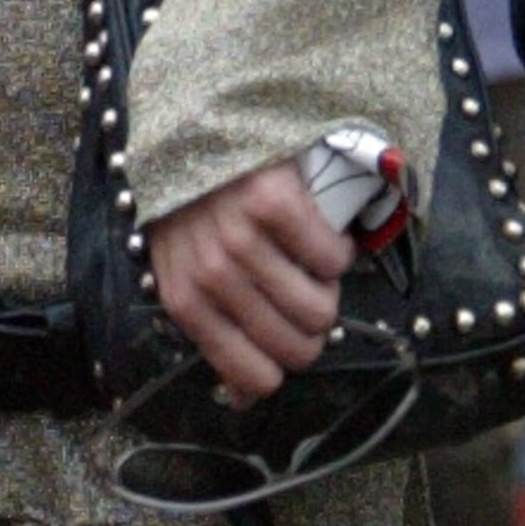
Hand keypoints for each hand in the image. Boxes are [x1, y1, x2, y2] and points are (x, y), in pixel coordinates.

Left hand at [148, 161, 352, 404]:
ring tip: (315, 267)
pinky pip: (332, 258)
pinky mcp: (274, 200)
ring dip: (328, 291)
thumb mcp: (184, 270)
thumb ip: (214, 331)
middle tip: (309, 298)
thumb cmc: (194, 205)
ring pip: (318, 308)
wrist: (195, 125)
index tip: (291, 340)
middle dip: (313, 331)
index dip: (284, 367)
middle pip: (295, 346)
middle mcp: (210, 274)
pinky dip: (339, 253)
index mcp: (186, 300)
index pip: (252, 375)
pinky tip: (324, 237)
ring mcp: (240, 237)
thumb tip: (244, 400)